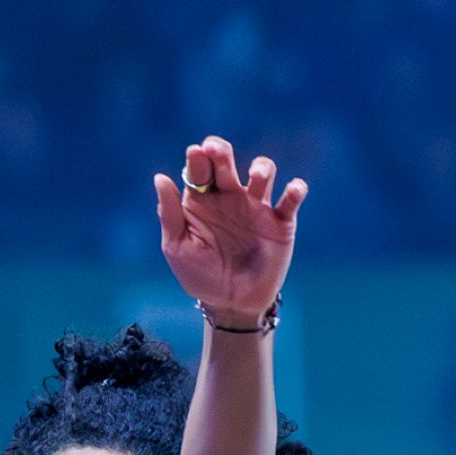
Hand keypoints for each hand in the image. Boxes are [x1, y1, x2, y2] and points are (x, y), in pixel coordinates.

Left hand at [152, 136, 307, 328]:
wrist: (231, 304)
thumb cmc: (200, 275)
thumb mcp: (177, 248)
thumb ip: (169, 214)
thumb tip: (160, 178)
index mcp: (202, 200)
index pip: (199, 171)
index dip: (198, 159)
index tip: (195, 153)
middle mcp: (229, 196)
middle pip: (226, 163)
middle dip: (221, 152)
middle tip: (215, 150)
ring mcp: (256, 207)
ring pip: (262, 173)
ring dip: (261, 167)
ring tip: (256, 176)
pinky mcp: (280, 223)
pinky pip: (290, 201)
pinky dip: (295, 190)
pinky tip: (294, 189)